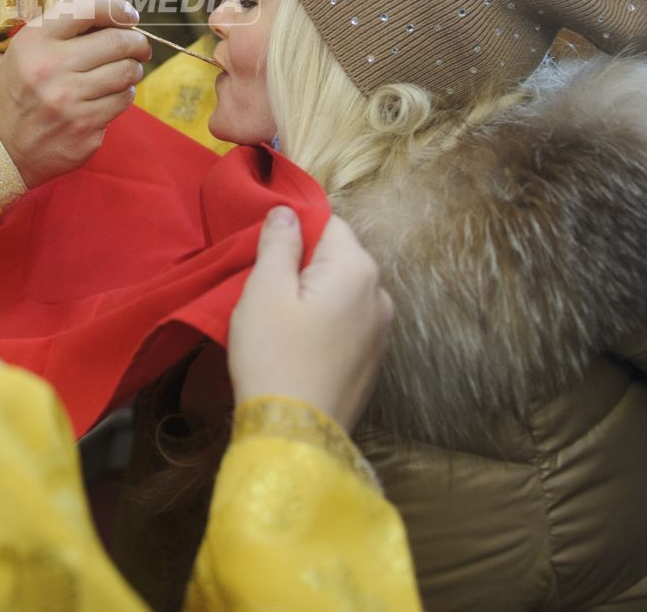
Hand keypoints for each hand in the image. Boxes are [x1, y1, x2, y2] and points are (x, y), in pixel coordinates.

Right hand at [0, 0, 150, 185]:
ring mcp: (68, 103)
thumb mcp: (33, 46)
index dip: (118, 8)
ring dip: (131, 69)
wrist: (0, 145)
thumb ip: (73, 14)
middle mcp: (50, 69)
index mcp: (34, 41)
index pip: (89, 8)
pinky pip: (122, 102)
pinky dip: (123, 95)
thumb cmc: (21, 88)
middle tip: (137, 45)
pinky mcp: (84, 130)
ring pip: (127, 73)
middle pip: (118, 42)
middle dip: (136, 41)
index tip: (128, 15)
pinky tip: (108, 95)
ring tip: (122, 70)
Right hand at [228, 211, 392, 432]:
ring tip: (282, 324)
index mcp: (357, 268)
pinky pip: (348, 324)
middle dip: (306, 266)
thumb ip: (279, 242)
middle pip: (339, 258)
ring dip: (316, 297)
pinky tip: (300, 348)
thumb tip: (287, 211)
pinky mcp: (374, 362)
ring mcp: (382, 332)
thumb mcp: (264, 289)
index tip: (268, 258)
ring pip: (344, 293)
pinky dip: (326, 325)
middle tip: (268, 293)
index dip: (296, 232)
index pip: (329, 223)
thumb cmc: (274, 354)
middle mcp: (380, 295)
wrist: (296, 434)